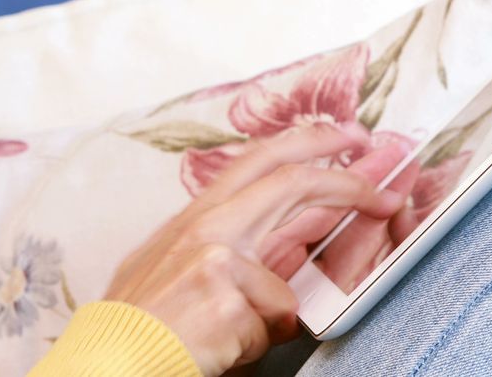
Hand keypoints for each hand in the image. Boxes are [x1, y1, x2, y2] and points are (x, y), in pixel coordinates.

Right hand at [103, 123, 409, 375]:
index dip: (308, 142)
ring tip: (217, 339)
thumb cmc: (137, 323)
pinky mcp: (226, 293)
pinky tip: (214, 347)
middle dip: (346, 178)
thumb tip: (278, 260)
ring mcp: (217, 256)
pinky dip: (250, 345)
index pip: (259, 162)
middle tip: (384, 178)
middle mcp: (206, 226)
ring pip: (283, 288)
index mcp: (195, 217)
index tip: (345, 136)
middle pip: (290, 182)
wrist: (108, 359)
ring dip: (262, 325)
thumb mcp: (172, 269)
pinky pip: (269, 325)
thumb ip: (224, 252)